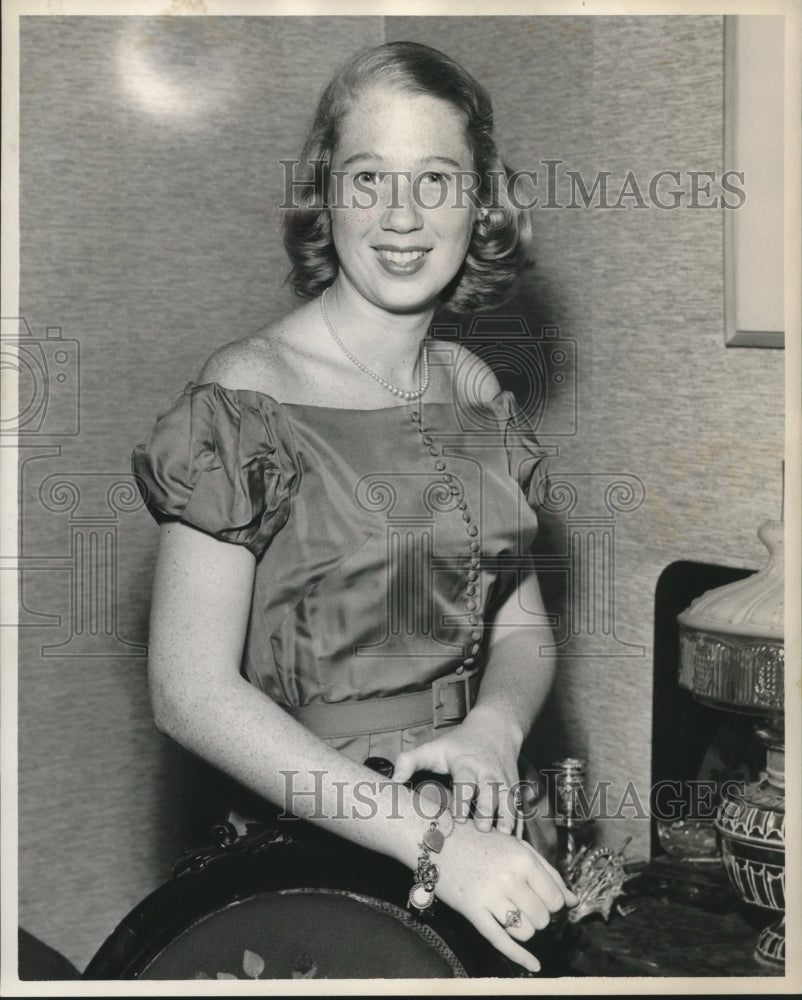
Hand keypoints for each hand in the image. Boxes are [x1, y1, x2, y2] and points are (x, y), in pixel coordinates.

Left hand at [393, 704, 522, 833]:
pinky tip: (518, 844)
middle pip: (490, 792)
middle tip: (484, 831)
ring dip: (508, 819)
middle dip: (488, 811)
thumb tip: (393, 782)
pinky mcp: (514, 789)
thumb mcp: (433, 748)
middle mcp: (488, 773)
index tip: (460, 819)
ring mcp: (503, 782)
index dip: (463, 800)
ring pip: (508, 801)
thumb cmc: (458, 744)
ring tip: (505, 839)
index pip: (465, 782)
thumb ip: (409, 762)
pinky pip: (519, 808)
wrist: (495, 729)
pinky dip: (520, 825)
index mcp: (466, 764)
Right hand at [434, 822, 577, 972]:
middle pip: (542, 918)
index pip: (554, 899)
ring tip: (511, 913)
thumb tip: (573, 900)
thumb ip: (547, 872)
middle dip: (537, 917)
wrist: (438, 840)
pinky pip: (501, 941)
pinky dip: (520, 957)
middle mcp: (509, 877)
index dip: (551, 904)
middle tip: (524, 905)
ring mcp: (490, 895)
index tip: (541, 899)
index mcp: (523, 858)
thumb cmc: (481, 842)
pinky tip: (534, 965)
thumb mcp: (517, 847)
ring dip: (523, 929)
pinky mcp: (472, 910)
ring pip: (525, 932)